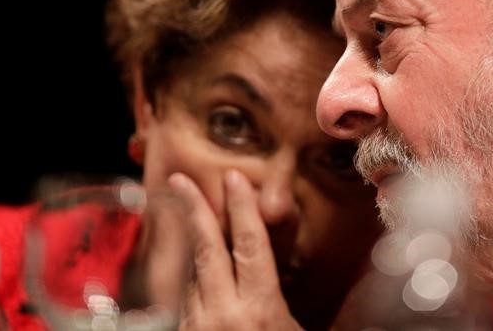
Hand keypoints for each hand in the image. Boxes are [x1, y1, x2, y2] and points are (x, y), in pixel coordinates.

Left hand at [169, 170, 301, 330]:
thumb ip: (292, 302)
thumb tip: (312, 276)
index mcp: (259, 309)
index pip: (249, 245)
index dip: (242, 208)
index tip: (234, 178)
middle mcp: (223, 313)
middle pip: (207, 250)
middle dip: (194, 209)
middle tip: (180, 180)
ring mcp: (196, 327)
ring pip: (193, 276)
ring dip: (198, 252)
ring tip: (200, 231)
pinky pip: (186, 302)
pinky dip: (196, 285)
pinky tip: (205, 282)